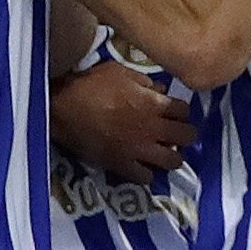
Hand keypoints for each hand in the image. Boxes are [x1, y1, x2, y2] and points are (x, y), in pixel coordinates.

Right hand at [51, 59, 192, 183]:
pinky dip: (147, 173)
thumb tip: (161, 89)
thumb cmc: (90, 84)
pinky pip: (146, 177)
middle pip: (187, 136)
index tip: (175, 113)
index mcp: (154, 103)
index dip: (182, 112)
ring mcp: (139, 149)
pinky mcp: (123, 165)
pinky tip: (142, 167)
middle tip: (176, 135)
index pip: (185, 110)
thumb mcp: (120, 72)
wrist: (63, 107)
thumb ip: (145, 81)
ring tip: (164, 154)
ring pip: (173, 162)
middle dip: (185, 135)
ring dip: (172, 157)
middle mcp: (153, 128)